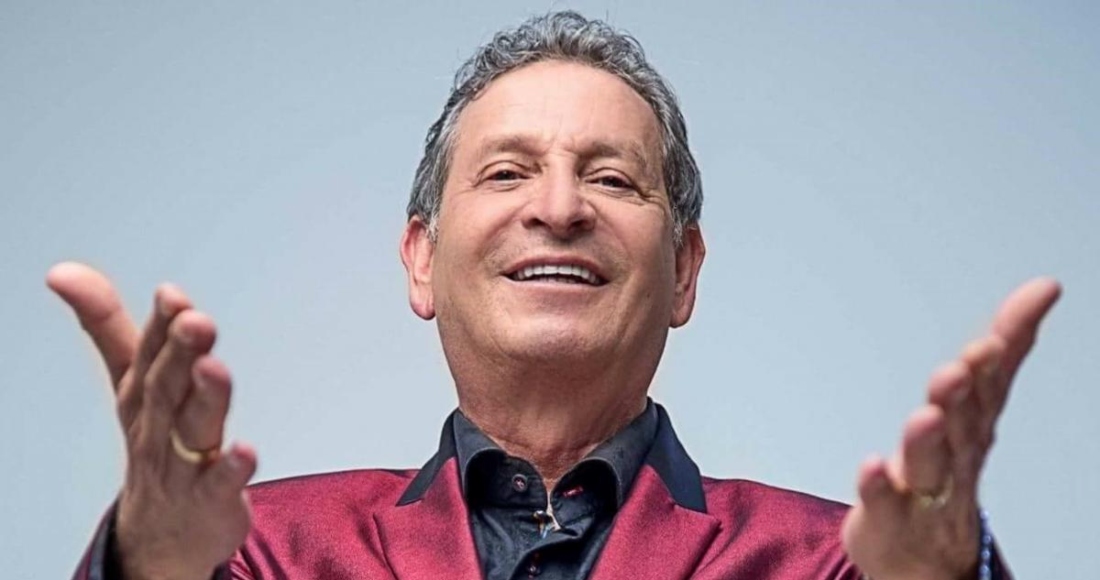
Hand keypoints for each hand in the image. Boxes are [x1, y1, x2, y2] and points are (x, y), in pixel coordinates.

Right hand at [48, 262, 256, 579]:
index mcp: (143, 392)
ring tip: (215, 369)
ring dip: (206, 399)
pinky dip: (231, 468)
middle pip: (168, 387)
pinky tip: (247, 451)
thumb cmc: (155, 440)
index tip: (172, 295)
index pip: (149, 353)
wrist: (162, 531)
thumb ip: (108, 324)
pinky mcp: (210, 499)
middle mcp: (159, 425)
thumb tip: (63, 271)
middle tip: (195, 321)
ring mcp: (183, 464)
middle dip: (180, 352)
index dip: (161, 325)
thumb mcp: (131, 382)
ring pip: (192, 429)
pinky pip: (218, 483)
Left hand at [841, 278, 1060, 579]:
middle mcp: (956, 457)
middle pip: (962, 425)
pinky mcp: (890, 518)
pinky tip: (870, 466)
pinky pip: (884, 502)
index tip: (1000, 332)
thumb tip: (1043, 288)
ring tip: (926, 415)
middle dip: (962, 395)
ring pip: (928, 464)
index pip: (992, 384)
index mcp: (975, 426)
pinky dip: (878, 485)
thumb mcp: (976, 406)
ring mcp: (924, 491)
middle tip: (960, 367)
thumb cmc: (947, 472)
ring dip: (927, 440)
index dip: (1003, 354)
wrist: (923, 557)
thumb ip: (1005, 347)